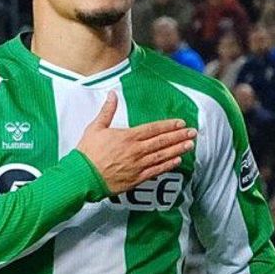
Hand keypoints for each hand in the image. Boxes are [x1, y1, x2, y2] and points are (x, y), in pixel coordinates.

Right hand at [75, 92, 195, 195]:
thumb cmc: (87, 153)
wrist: (81, 177)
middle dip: (179, 136)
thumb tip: (112, 95)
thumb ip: (107, 111)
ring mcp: (137, 166)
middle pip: (162, 141)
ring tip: (190, 145)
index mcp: (127, 137)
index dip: (168, 125)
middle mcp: (136, 151)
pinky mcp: (136, 179)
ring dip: (178, 150)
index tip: (180, 123)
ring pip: (162, 156)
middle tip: (193, 132)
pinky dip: (167, 165)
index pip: (153, 129)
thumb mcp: (95, 128)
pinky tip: (177, 161)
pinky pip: (156, 171)